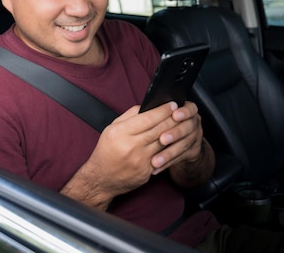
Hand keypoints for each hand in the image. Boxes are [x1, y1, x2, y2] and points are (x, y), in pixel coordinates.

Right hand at [60, 102, 177, 208]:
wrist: (101, 178)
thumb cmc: (106, 151)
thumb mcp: (111, 129)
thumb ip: (129, 116)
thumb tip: (147, 106)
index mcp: (120, 133)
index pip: (147, 118)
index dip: (162, 110)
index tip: (172, 104)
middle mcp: (130, 146)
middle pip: (158, 129)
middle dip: (172, 119)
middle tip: (181, 112)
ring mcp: (139, 161)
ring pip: (163, 143)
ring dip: (174, 133)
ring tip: (180, 125)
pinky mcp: (146, 172)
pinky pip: (161, 157)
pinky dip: (169, 148)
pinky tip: (174, 142)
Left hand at [151, 101, 213, 186]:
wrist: (180, 142)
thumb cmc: (166, 124)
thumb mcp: (164, 116)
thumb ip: (158, 114)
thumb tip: (142, 112)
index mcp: (188, 110)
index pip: (190, 109)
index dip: (184, 112)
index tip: (174, 115)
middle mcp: (194, 123)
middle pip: (188, 127)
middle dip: (174, 133)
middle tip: (162, 139)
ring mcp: (195, 138)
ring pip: (183, 145)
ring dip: (168, 153)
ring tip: (155, 160)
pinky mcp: (193, 152)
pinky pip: (180, 158)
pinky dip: (167, 163)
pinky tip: (156, 168)